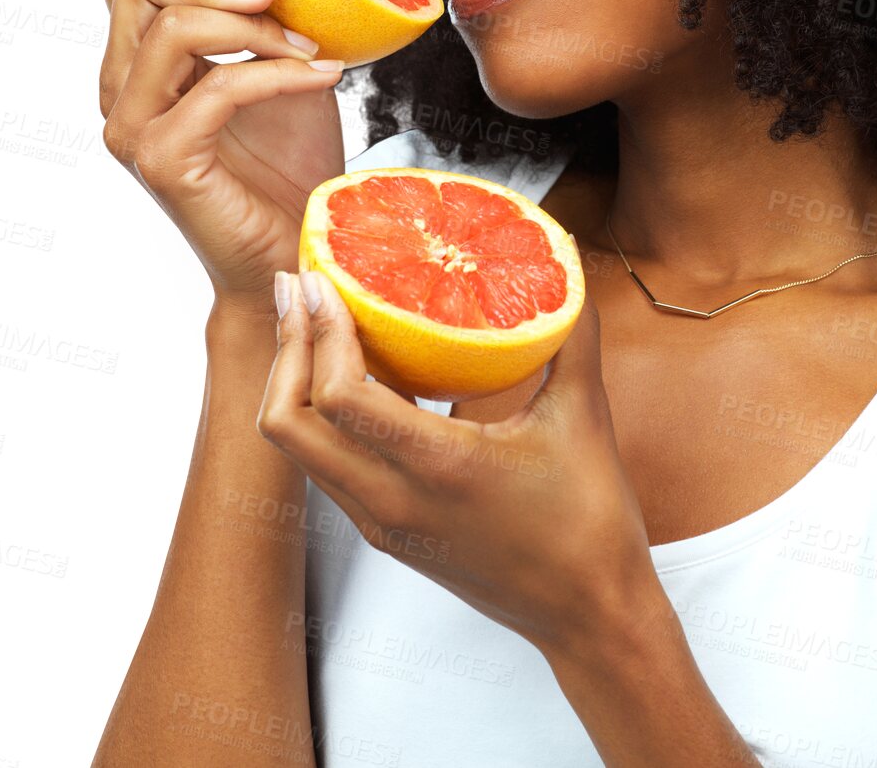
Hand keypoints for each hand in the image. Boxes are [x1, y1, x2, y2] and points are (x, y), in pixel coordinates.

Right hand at [97, 0, 346, 312]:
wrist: (296, 250)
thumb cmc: (288, 165)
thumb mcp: (276, 65)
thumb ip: (257, 15)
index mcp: (138, 61)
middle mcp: (122, 91)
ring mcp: (135, 129)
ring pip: (171, 30)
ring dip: (252, 26)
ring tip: (310, 42)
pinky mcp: (164, 161)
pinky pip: (218, 87)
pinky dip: (278, 73)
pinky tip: (322, 75)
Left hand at [256, 271, 662, 658]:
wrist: (588, 616)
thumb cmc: (590, 523)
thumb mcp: (585, 418)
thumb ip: (572, 335)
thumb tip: (562, 261)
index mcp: (438, 468)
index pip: (338, 397)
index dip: (318, 333)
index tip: (321, 280)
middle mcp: (392, 500)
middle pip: (288, 423)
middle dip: (285, 346)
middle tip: (295, 285)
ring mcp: (381, 520)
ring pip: (297, 446)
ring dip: (292, 377)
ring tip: (310, 316)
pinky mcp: (383, 530)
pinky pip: (324, 462)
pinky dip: (317, 410)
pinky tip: (348, 367)